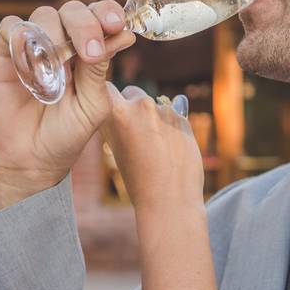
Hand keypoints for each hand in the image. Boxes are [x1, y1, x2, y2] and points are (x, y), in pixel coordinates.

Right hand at [0, 0, 135, 210]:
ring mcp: (34, 46)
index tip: (114, 25)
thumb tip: (123, 34)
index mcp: (89, 51)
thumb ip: (100, 71)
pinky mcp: (5, 54)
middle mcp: (63, 43)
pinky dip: (20, 37)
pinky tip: (28, 66)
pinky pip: (10, 27)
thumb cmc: (66, 135)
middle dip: (84, 25)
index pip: (100, 16)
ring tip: (53, 70)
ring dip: (53, 36)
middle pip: (74, 10)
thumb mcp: (92, 107)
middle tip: (87, 53)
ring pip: (44, 14)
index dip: (108, 12)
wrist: (30, 160)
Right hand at [100, 85, 203, 212]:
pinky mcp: (183, 117)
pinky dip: (171, 125)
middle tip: (135, 132)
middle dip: (132, 106)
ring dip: (154, 116)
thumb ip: (116, 122)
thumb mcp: (116, 147)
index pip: (106, 88)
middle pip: (132, 93)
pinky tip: (170, 147)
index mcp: (116, 113)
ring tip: (155, 145)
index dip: (109, 97)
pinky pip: (172, 114)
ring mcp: (163, 109)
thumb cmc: (138, 179)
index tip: (111, 107)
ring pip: (154, 104)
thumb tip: (117, 103)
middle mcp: (139, 105)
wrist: (169, 200)